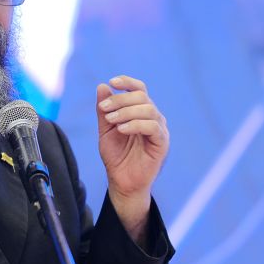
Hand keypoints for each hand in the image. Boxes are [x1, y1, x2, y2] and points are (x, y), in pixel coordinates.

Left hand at [95, 75, 168, 243]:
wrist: (122, 182)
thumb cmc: (116, 156)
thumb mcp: (105, 130)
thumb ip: (104, 110)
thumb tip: (102, 86)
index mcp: (141, 112)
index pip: (139, 89)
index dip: (127, 82)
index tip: (112, 82)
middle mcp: (153, 118)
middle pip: (142, 97)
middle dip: (121, 100)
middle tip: (104, 109)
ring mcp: (159, 130)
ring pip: (148, 109)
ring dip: (126, 112)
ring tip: (111, 121)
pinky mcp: (162, 143)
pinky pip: (152, 127)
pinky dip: (135, 124)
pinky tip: (121, 130)